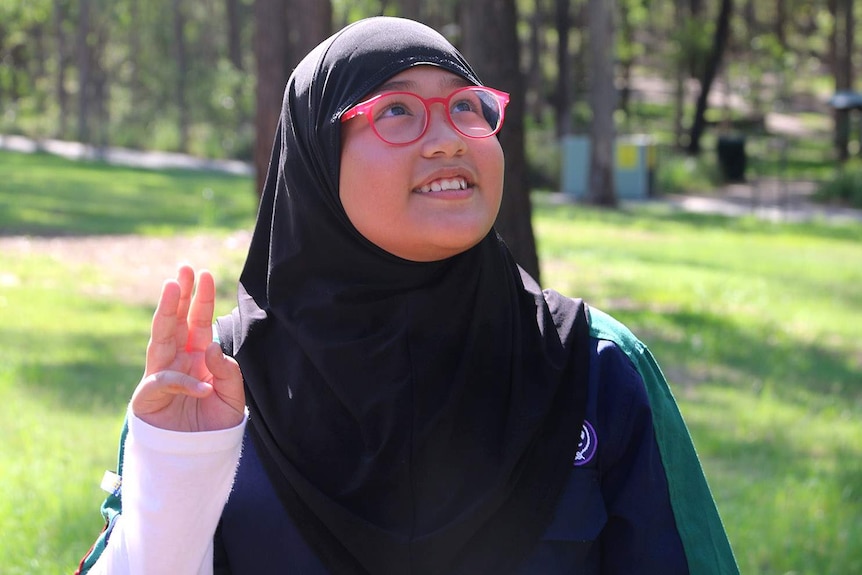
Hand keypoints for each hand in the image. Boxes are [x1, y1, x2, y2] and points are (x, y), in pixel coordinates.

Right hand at [131, 265, 244, 431]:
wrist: (198, 457)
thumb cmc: (213, 425)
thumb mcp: (233, 397)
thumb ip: (228, 372)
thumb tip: (212, 346)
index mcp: (197, 356)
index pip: (199, 322)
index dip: (202, 299)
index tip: (206, 274)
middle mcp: (177, 360)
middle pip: (176, 321)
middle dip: (180, 295)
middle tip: (183, 269)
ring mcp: (160, 375)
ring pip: (160, 338)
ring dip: (166, 312)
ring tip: (171, 287)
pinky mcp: (148, 397)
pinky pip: (163, 381)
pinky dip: (182, 382)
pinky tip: (202, 389)